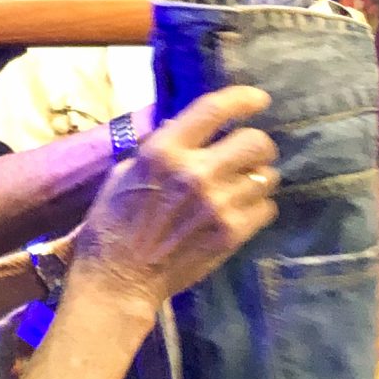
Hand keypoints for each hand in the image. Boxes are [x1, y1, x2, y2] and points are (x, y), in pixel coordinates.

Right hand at [71, 85, 276, 316]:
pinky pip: (266, 209)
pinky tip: (239, 212)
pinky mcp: (230, 234)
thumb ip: (161, 149)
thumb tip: (192, 133)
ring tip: (241, 187)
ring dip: (257, 178)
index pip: (215, 109)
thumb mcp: (124, 173)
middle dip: (256, 145)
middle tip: (246, 155)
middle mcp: (196, 173)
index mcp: (164, 151)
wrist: (118, 280)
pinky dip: (257, 208)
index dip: (244, 99)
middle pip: (256, 142)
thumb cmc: (112, 224)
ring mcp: (218, 206)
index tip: (257, 100)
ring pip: (266, 176)